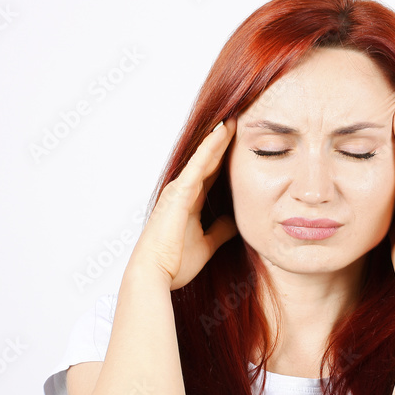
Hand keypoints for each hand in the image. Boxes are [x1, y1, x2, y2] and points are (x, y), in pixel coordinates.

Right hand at [126, 117, 238, 289]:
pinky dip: (209, 149)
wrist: (154, 274)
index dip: (224, 159)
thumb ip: (220, 232)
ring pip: (203, 158)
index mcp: (188, 203)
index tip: (239, 144)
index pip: (211, 175)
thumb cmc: (174, 262)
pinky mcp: (179, 193)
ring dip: (217, 139)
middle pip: (207, 161)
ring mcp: (179, 190)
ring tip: (232, 121)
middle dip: (222, 143)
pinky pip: (198, 166)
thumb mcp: (207, 245)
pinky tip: (221, 134)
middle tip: (237, 122)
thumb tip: (234, 222)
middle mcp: (182, 192)